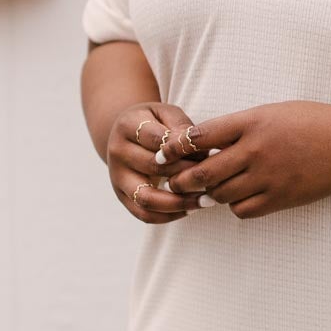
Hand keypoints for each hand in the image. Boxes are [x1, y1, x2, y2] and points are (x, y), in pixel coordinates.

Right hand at [107, 101, 207, 223]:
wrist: (127, 135)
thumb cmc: (156, 123)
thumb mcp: (168, 114)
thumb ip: (182, 128)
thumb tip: (201, 150)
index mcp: (127, 125)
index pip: (157, 140)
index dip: (184, 150)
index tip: (209, 155)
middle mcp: (117, 152)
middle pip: (153, 168)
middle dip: (186, 175)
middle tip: (213, 179)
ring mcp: (117, 177)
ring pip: (147, 198)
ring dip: (180, 203)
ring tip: (206, 201)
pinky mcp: (122, 196)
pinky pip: (144, 215)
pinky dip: (170, 216)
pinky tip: (191, 209)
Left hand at [157, 101, 330, 219]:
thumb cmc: (311, 123)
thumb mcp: (272, 112)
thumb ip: (239, 126)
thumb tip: (204, 142)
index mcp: (251, 122)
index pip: (200, 137)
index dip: (177, 148)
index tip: (167, 155)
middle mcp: (255, 150)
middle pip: (203, 172)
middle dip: (183, 181)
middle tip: (175, 184)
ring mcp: (267, 176)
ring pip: (220, 195)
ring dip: (210, 194)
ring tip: (208, 191)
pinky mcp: (280, 198)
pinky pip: (243, 209)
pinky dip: (235, 206)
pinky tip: (238, 197)